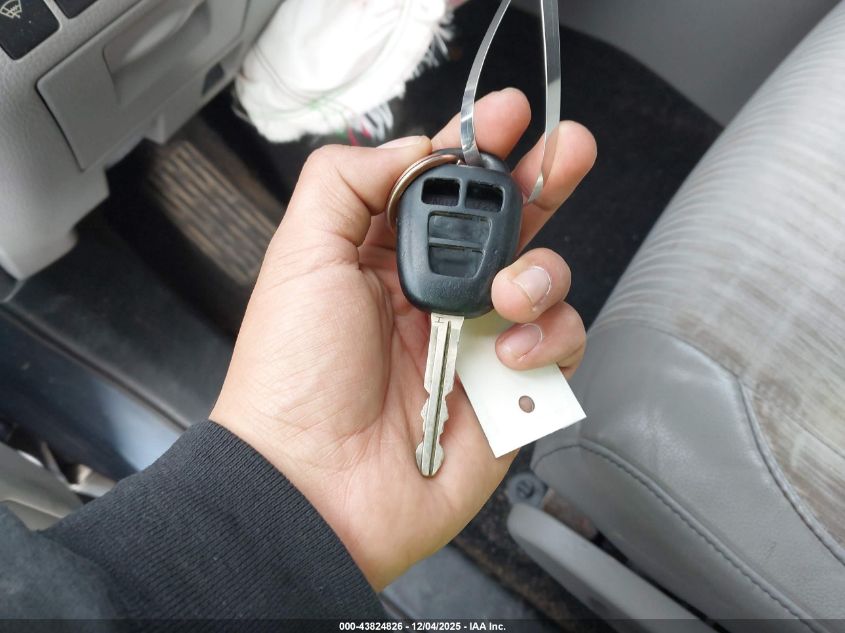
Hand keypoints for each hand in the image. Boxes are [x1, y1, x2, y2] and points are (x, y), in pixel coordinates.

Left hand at [211, 88, 595, 589]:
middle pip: (508, 222)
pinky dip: (548, 338)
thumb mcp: (301, 257)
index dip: (480, 147)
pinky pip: (561, 345)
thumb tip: (415, 150)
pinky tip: (507, 352)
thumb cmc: (295, 379)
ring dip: (540, 272)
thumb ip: (347, 182)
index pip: (445, 187)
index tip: (506, 119)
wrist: (314, 483)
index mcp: (387, 258)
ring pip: (545, 278)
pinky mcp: (508, 389)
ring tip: (506, 295)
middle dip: (543, 180)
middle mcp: (436, 294)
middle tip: (566, 151)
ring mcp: (476, 340)